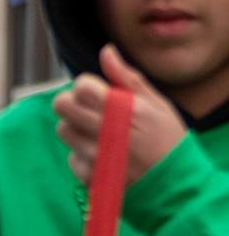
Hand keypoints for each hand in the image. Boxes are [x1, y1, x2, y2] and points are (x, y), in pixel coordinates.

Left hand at [56, 44, 187, 186]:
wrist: (173, 183)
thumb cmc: (167, 139)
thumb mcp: (156, 103)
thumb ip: (126, 78)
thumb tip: (106, 51)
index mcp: (125, 110)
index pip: (81, 87)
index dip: (86, 86)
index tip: (98, 92)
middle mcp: (106, 132)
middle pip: (62, 105)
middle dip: (73, 102)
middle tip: (91, 109)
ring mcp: (94, 156)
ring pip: (63, 129)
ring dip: (76, 127)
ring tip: (100, 132)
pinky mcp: (87, 176)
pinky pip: (71, 156)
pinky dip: (83, 154)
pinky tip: (104, 155)